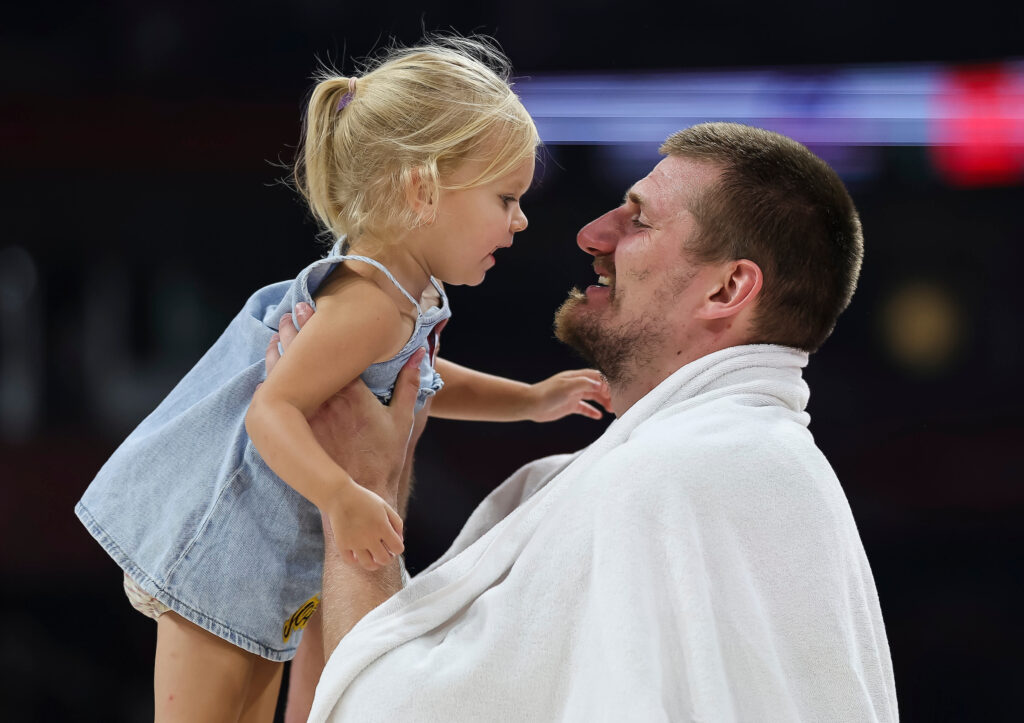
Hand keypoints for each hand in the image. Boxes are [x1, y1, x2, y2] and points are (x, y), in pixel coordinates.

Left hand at [265, 301, 422, 523]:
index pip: (330, 350)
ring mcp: (307, 416)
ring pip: (286, 376)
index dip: (316, 327)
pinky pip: (279, 400)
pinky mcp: (294, 431)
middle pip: (303, 358)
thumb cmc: (384, 456)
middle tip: (290, 311)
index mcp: (351, 392)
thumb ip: (411, 385)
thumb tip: (421, 353)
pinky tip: (270, 370)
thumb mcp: (404, 420)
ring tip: (275, 334)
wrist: (361, 492)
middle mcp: (325, 401)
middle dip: (294, 332)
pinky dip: (274, 380)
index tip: (309, 306)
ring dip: (280, 353)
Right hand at [325, 482, 404, 570]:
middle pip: (384, 560)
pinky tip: (358, 553)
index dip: (397, 548)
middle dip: (388, 557)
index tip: (393, 544)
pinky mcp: (342, 544)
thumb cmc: (365, 500)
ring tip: (373, 556)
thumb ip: (397, 523)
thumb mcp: (385, 507)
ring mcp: (355, 542)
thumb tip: (400, 541)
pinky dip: (356, 560)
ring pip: (368, 565)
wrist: (340, 496)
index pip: (398, 549)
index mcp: (382, 527)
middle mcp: (369, 537)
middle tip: (384, 551)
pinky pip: (351, 561)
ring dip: (374, 563)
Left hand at [526, 369, 611, 421]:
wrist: (531, 404)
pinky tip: (599, 416)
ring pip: (594, 397)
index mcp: (577, 377)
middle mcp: (577, 385)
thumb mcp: (567, 386)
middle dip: (609, 394)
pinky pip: (584, 408)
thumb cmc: (547, 393)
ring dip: (604, 402)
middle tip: (617, 405)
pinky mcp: (569, 406)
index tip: (616, 393)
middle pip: (598, 387)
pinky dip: (592, 411)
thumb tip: (601, 384)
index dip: (609, 384)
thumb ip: (584, 384)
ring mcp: (574, 395)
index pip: (598, 377)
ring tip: (612, 411)